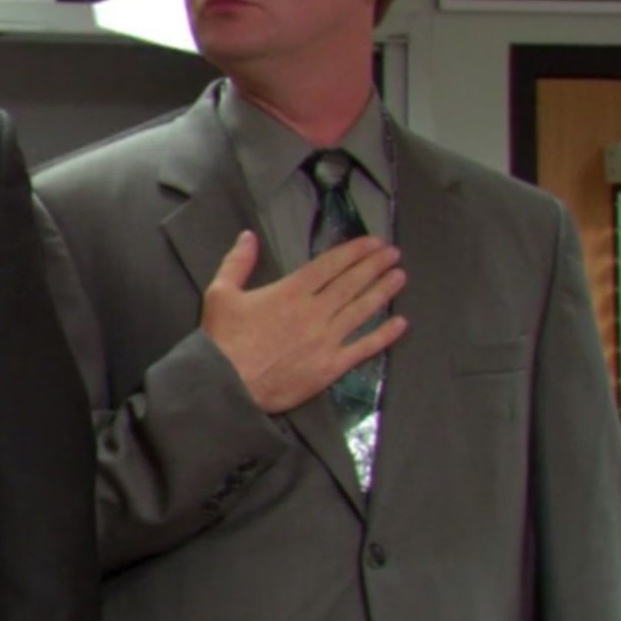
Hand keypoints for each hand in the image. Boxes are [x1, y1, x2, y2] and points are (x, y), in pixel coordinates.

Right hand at [202, 231, 407, 413]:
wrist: (227, 385)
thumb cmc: (223, 339)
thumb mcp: (220, 293)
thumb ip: (237, 262)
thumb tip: (248, 236)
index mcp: (291, 291)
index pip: (329, 265)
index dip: (354, 251)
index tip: (373, 242)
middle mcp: (315, 311)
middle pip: (351, 283)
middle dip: (374, 265)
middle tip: (394, 254)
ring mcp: (327, 339)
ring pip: (362, 310)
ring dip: (383, 291)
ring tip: (400, 277)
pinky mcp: (331, 366)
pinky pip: (363, 348)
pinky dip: (384, 335)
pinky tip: (400, 323)